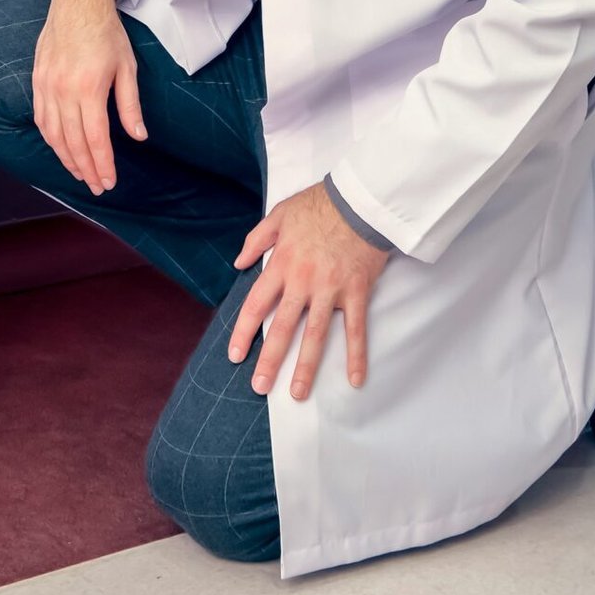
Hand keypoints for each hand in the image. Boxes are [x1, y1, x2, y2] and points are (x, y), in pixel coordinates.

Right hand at [31, 0, 145, 194]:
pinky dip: (51, 139)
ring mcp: (47, 87)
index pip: (96, 139)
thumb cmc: (106, 33)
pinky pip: (41, 119)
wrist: (77, 3)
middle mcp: (64, 91)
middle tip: (97, 186)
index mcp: (89, 88)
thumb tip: (138, 136)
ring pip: (54, 135)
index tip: (109, 182)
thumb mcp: (127, 67)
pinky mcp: (37, 81)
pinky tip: (60, 149)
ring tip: (80, 174)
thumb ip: (130, 105)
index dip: (103, 165)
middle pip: (74, 143)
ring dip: (67, 159)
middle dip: (87, 169)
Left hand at [229, 179, 390, 398]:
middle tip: (260, 386)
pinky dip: (357, 356)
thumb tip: (239, 263)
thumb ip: (256, 240)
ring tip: (298, 394)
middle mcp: (303, 282)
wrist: (359, 200)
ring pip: (316, 335)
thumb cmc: (318, 205)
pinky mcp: (357, 292)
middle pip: (283, 328)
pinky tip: (355, 380)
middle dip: (269, 360)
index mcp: (282, 265)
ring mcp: (331, 290)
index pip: (257, 305)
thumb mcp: (279, 214)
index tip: (235, 355)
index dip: (244, 332)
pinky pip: (357, 329)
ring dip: (306, 367)